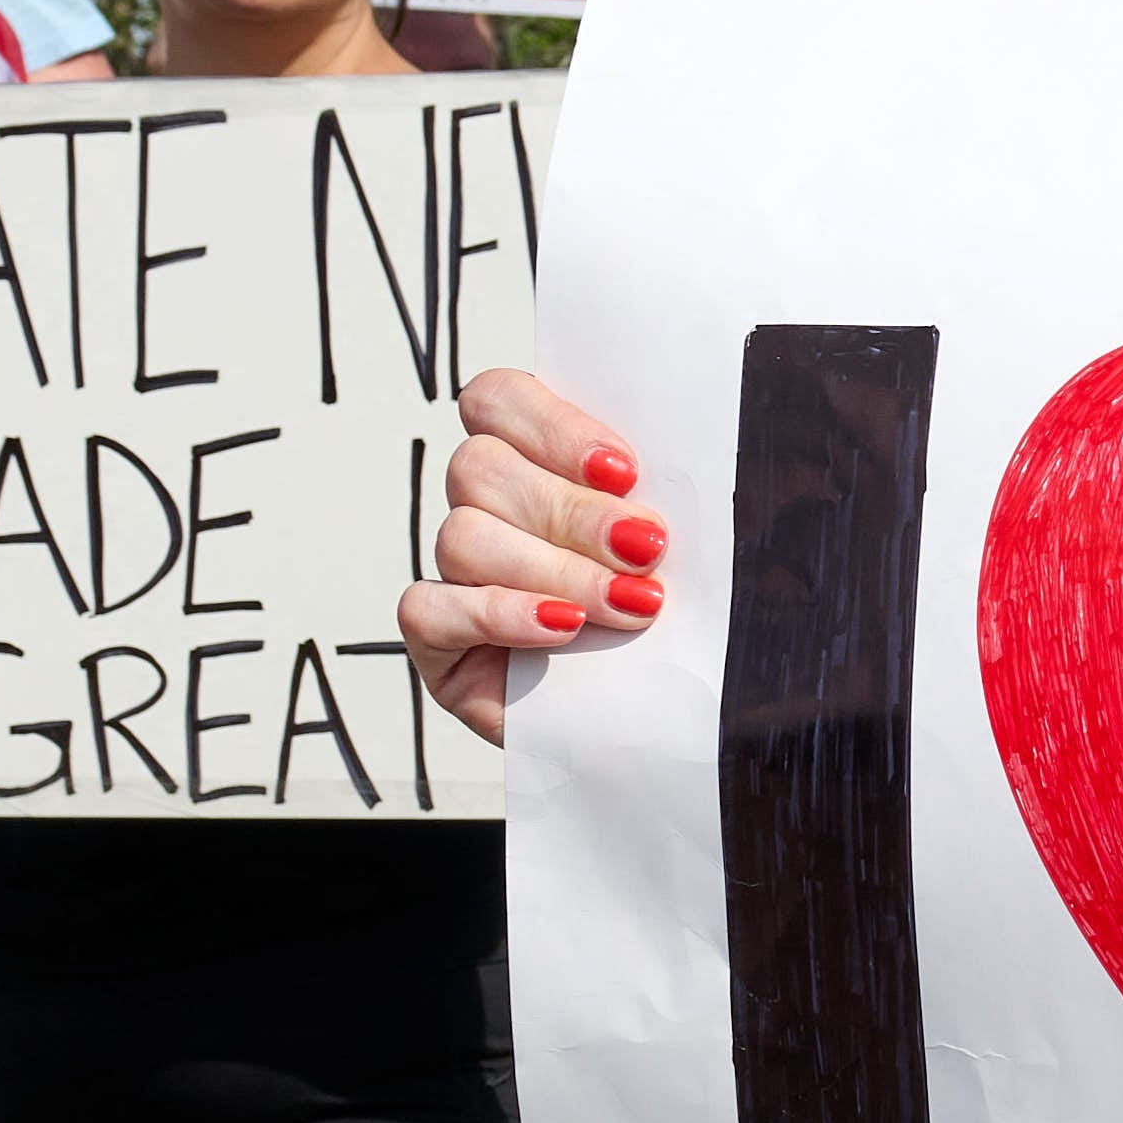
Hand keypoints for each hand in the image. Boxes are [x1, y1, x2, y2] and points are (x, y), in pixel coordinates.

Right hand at [407, 363, 666, 739]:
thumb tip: (681, 460)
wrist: (671, 723)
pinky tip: (561, 629)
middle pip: (482, 468)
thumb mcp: (691, 545)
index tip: (625, 470)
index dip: (553, 426)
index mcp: (536, 462)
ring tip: (629, 607)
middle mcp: (486, 510)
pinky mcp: (438, 644)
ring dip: (554, 569)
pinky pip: (430, 609)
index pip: (498, 399)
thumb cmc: (682, 624)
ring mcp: (457, 576)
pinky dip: (500, 613)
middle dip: (573, 512)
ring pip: (463, 536)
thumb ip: (668, 493)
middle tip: (646, 550)